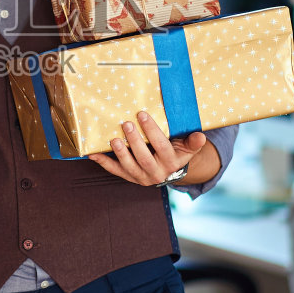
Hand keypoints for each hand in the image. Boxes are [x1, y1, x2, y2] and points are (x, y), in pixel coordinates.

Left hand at [87, 111, 209, 185]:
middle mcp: (157, 173)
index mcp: (172, 163)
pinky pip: (116, 171)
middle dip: (134, 141)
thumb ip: (193, 142)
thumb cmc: (177, 152)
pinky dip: (104, 162)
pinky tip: (93, 154)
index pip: (162, 146)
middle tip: (126, 123)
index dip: (152, 131)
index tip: (142, 114)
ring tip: (113, 138)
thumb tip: (200, 137)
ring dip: (121, 153)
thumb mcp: (188, 148)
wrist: (170, 171)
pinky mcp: (130, 177)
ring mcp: (142, 177)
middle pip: (144, 157)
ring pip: (130, 166)